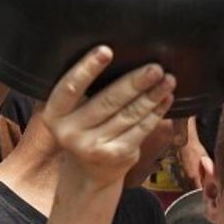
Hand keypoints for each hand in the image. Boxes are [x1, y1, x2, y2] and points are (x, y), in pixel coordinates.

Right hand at [44, 48, 175, 188]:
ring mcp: (93, 147)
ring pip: (128, 114)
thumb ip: (84, 91)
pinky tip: (165, 98)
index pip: (69, 88)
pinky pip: (140, 129)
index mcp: (55, 114)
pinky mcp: (116, 155)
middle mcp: (70, 132)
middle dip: (134, 82)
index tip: (106, 51)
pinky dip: (156, 112)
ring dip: (152, 95)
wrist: (89, 172)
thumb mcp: (72, 112)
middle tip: (154, 68)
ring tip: (167, 79)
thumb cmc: (84, 129)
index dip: (87, 69)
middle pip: (107, 101)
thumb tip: (118, 56)